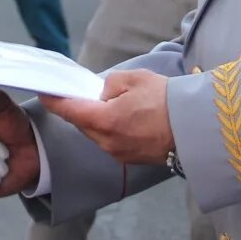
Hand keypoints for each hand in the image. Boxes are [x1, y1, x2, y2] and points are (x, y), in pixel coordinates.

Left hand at [39, 68, 174, 164]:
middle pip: (82, 124)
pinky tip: (124, 119)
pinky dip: (110, 130)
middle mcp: (107, 142)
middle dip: (80, 110)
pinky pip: (111, 142)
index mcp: (105, 121)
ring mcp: (119, 154)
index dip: (55, 101)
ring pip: (96, 135)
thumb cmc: (167, 100)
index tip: (44, 93)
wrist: (196, 127)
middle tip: (84, 94)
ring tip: (111, 105)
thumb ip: (109, 84)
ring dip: (97, 121)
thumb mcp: (135, 79)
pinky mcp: (131, 160)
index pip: (70, 111)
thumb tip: (100, 93)